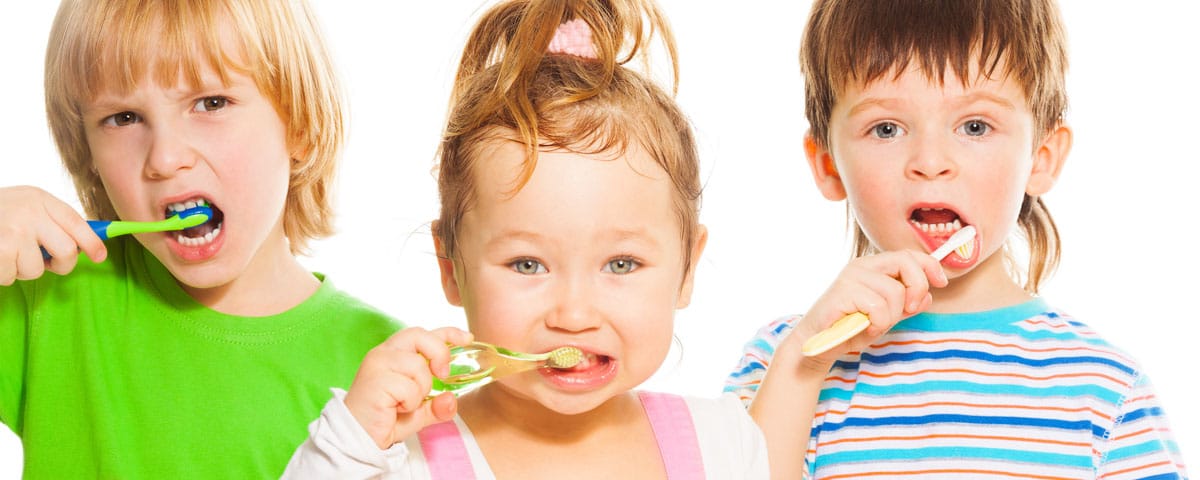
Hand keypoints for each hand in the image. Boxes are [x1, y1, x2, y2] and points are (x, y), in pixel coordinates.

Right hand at [0, 186, 105, 284]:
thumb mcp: (22, 206)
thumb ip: (49, 222)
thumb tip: (84, 246)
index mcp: (38, 198)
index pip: (76, 222)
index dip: (92, 242)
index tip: (100, 256)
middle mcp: (30, 211)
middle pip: (67, 250)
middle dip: (60, 264)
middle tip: (49, 265)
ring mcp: (15, 230)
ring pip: (37, 269)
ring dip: (21, 269)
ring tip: (6, 253)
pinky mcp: (1, 248)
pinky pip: (12, 275)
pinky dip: (2, 274)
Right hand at [342, 326, 473, 449]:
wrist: (357, 439)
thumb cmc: (384, 420)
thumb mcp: (418, 412)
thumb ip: (437, 405)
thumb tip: (451, 400)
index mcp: (393, 354)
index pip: (422, 334)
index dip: (447, 333)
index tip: (467, 338)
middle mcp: (383, 353)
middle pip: (420, 336)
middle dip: (439, 353)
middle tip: (442, 375)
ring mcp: (377, 364)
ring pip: (418, 365)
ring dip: (421, 389)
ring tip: (407, 403)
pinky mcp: (375, 380)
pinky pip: (409, 387)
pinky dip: (410, 402)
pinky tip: (396, 409)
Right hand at [787, 250, 947, 365]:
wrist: (817, 344)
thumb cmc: (850, 329)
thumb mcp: (886, 316)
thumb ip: (906, 304)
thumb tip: (929, 295)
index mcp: (872, 267)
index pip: (907, 255)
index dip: (929, 265)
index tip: (941, 282)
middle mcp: (862, 266)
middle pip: (906, 262)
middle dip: (917, 287)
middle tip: (910, 309)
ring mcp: (851, 276)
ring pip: (895, 292)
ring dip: (891, 316)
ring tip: (874, 325)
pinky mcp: (843, 291)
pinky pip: (879, 307)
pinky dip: (877, 323)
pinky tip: (864, 328)